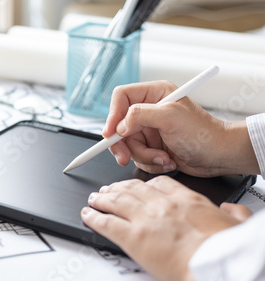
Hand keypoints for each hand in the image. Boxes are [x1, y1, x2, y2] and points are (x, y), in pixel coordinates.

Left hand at [81, 176, 249, 280]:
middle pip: (132, 189)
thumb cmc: (226, 250)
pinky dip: (94, 217)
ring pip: (115, 201)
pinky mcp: (132, 237)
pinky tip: (87, 214)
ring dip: (101, 199)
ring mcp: (144, 219)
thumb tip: (231, 210)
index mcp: (186, 199)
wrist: (214, 266)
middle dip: (117, 188)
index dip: (143, 183)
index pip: (159, 183)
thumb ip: (231, 214)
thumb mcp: (236, 226)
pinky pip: (106, 223)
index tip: (136, 185)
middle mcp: (161, 205)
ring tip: (94, 198)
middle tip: (108, 189)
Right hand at [102, 81, 258, 176]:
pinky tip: (167, 161)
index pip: (121, 98)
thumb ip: (140, 115)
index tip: (110, 134)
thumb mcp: (170, 117)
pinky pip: (137, 157)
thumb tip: (119, 125)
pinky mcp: (152, 147)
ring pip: (127, 145)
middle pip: (118, 126)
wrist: (220, 156)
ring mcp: (149, 130)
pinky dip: (150, 163)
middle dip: (123, 145)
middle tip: (124, 157)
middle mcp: (149, 110)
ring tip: (163, 158)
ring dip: (143, 156)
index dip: (112, 115)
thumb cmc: (203, 133)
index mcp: (154, 94)